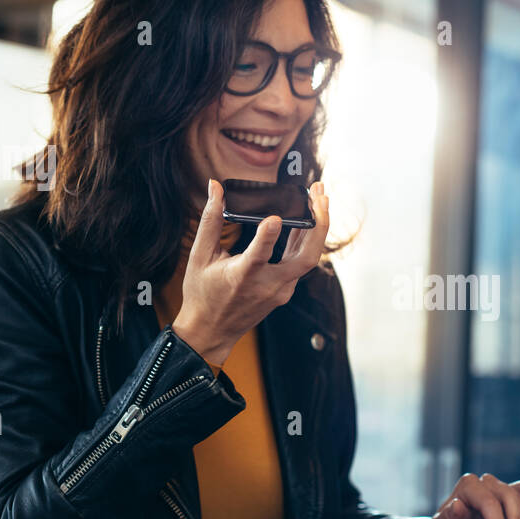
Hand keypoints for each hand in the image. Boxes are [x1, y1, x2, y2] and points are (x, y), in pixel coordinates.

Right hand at [172, 178, 329, 363]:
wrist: (211, 331)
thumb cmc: (202, 294)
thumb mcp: (200, 256)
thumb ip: (211, 220)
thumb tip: (215, 187)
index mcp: (242, 277)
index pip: (259, 256)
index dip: (267, 237)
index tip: (274, 217)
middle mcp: (267, 285)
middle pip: (306, 257)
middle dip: (319, 224)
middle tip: (320, 193)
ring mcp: (281, 290)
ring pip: (309, 258)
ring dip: (318, 227)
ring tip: (319, 197)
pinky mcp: (285, 290)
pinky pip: (301, 262)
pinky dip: (306, 239)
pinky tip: (306, 219)